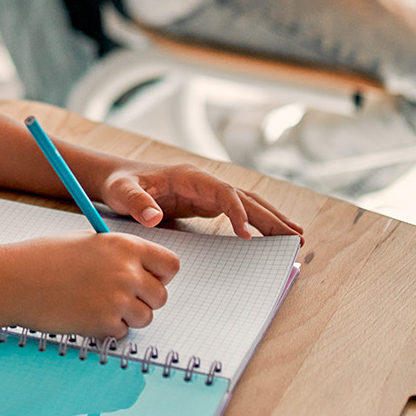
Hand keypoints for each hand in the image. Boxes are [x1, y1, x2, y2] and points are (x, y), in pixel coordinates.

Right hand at [0, 233, 178, 338]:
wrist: (16, 280)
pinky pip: (122, 332)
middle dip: (144, 300)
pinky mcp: (105, 324)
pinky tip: (85, 314)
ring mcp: (117, 300)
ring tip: (97, 305)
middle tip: (118, 297)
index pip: (170, 265)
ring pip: (145, 317)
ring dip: (126, 316)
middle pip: (161, 296)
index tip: (149, 279)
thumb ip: (120, 256)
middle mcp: (127, 272)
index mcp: (125, 246)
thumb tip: (144, 273)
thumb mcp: (89, 243)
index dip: (161, 275)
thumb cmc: (46, 258)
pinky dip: (107, 329)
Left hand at [98, 162, 303, 238]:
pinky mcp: (207, 204)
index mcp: (190, 177)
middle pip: (245, 198)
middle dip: (270, 217)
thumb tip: (153, 216)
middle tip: (295, 237)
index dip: (238, 213)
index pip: (224, 194)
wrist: (117, 179)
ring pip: (248, 204)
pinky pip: (239, 213)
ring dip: (272, 219)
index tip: (249, 235)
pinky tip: (272, 236)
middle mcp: (205, 182)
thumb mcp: (122, 192)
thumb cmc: (120, 184)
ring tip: (297, 237)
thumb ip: (136, 202)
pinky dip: (257, 223)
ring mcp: (208, 192)